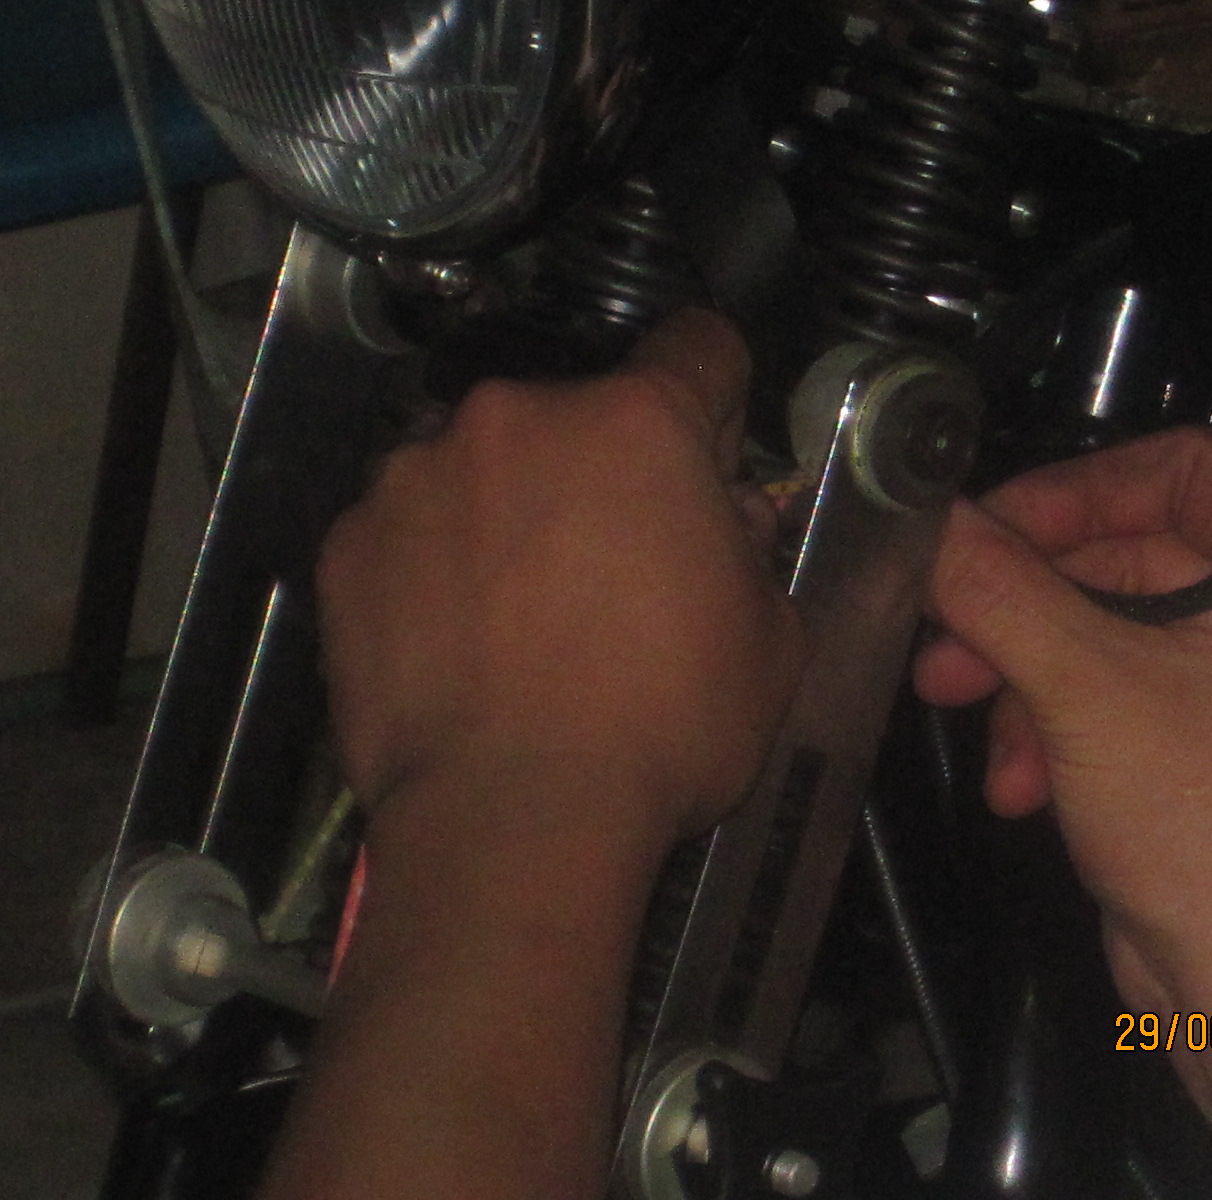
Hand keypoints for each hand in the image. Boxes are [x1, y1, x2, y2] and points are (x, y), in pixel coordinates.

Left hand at [316, 310, 801, 853]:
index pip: (698, 347)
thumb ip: (750, 548)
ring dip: (510, 511)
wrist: (514, 823)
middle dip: (603, 473)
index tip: (707, 458)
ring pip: (484, 466)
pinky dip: (434, 565)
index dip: (715, 400)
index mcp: (637, 422)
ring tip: (518, 618)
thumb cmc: (665, 728)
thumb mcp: (770, 640)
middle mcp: (517, 417)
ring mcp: (418, 475)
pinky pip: (409, 529)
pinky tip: (453, 644)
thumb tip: (723, 517)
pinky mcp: (348, 543)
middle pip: (579, 414)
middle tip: (612, 571)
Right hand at [913, 427, 1211, 1006]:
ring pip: (1111, 636)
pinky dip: (1060, 730)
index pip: (1185, 471)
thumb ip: (999, 589)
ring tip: (960, 711)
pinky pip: (1121, 699)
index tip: (985, 528)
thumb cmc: (1209, 829)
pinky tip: (1020, 788)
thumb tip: (929, 517)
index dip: (1074, 492)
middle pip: (1133, 559)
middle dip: (1026, 605)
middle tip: (944, 630)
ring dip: (1027, 677)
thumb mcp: (1085, 688)